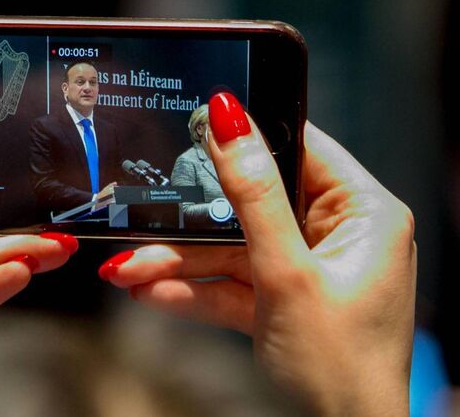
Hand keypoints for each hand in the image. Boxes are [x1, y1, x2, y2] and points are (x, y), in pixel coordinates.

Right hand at [99, 93, 415, 415]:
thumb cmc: (343, 364)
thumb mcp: (289, 273)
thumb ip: (254, 197)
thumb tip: (231, 122)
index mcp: (360, 212)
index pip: (299, 149)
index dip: (248, 137)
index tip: (196, 125)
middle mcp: (333, 234)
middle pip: (249, 206)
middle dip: (188, 223)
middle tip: (142, 218)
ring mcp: (303, 268)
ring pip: (230, 250)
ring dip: (176, 262)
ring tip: (125, 269)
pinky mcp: (279, 298)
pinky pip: (229, 283)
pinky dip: (191, 289)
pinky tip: (148, 290)